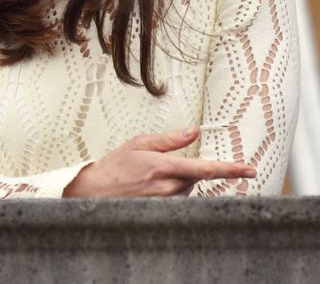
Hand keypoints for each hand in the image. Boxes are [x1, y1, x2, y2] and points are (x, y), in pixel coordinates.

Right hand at [63, 127, 256, 197]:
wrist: (94, 192)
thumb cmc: (114, 167)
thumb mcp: (140, 144)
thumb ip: (170, 139)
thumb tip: (193, 131)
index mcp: (164, 167)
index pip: (205, 168)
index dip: (230, 169)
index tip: (248, 169)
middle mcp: (168, 187)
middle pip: (196, 178)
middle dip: (186, 170)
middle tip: (160, 166)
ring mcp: (166, 202)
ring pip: (187, 190)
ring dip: (178, 182)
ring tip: (149, 179)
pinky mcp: (162, 212)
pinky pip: (178, 200)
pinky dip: (171, 192)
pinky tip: (151, 189)